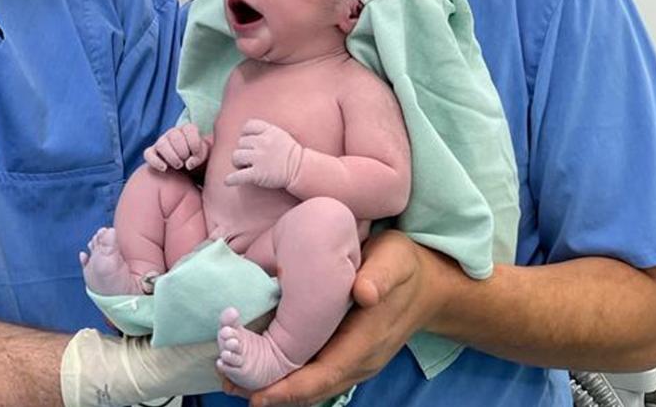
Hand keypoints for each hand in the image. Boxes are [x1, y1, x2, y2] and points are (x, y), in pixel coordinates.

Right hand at [144, 123, 210, 170]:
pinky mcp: (151, 152)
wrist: (185, 167)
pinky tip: (164, 168)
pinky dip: (156, 162)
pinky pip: (148, 154)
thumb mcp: (201, 155)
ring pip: (161, 145)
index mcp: (186, 129)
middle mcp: (172, 132)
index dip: (194, 143)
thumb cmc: (194, 157)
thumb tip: (188, 164)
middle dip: (182, 151)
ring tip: (179, 165)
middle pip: (174, 136)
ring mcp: (161, 141)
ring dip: (172, 157)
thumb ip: (199, 156)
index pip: (189, 129)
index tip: (196, 154)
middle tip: (186, 160)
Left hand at [225, 119, 302, 189]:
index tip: (250, 143)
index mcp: (269, 131)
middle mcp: (263, 142)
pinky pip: (238, 176)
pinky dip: (231, 179)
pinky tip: (228, 182)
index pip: (248, 126)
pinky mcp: (258, 174)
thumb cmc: (289, 153)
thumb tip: (245, 133)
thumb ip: (264, 131)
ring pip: (236, 156)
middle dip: (243, 150)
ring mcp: (260, 158)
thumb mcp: (280, 135)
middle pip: (241, 142)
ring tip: (246, 167)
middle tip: (251, 159)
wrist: (301, 170)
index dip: (246, 134)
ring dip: (238, 163)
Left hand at [239, 231, 452, 405]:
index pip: (324, 375)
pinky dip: (284, 373)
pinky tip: (257, 364)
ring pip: (308, 382)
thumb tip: (365, 293)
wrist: (429, 285)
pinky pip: (311, 370)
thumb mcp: (395, 262)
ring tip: (231, 380)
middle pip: (309, 388)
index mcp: (364, 343)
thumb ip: (381, 276)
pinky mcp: (343, 351)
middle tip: (227, 384)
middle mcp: (356, 360)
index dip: (290, 389)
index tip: (258, 396)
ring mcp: (350, 359)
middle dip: (269, 390)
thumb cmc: (406, 269)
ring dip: (272, 384)